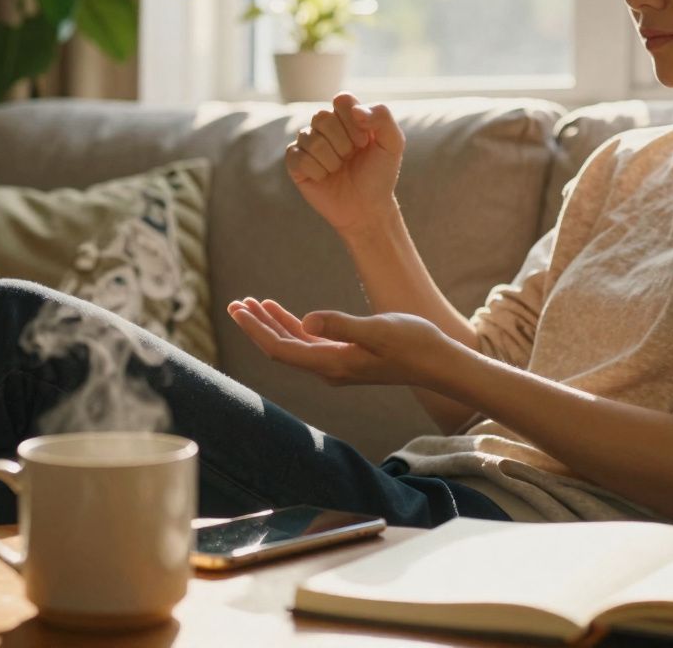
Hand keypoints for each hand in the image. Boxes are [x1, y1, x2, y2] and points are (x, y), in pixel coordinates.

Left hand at [226, 297, 454, 387]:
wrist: (438, 362)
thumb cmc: (414, 344)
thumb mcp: (378, 329)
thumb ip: (341, 325)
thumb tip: (306, 320)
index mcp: (332, 363)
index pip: (281, 349)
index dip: (256, 330)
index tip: (239, 310)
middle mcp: (328, 368)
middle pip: (280, 348)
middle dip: (255, 326)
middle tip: (234, 304)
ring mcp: (336, 364)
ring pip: (292, 345)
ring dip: (270, 325)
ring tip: (249, 304)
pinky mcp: (345, 356)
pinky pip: (308, 343)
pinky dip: (290, 326)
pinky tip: (280, 312)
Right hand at [285, 92, 405, 235]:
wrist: (367, 208)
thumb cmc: (379, 175)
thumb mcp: (393, 144)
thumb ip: (382, 117)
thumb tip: (355, 110)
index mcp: (347, 116)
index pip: (341, 100)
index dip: (352, 122)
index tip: (363, 143)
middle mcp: (325, 126)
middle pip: (322, 117)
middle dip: (342, 144)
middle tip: (351, 158)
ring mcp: (308, 144)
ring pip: (310, 138)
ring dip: (331, 160)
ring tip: (339, 169)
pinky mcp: (296, 163)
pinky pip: (297, 156)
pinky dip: (316, 170)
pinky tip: (324, 178)